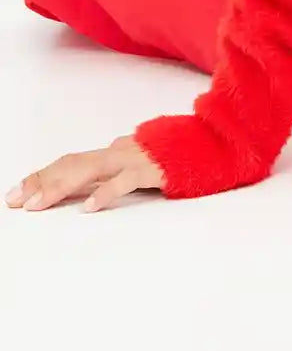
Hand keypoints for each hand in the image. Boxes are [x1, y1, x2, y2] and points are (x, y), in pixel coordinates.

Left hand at [5, 135, 165, 212]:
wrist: (213, 142)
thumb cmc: (178, 156)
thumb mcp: (140, 164)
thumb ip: (118, 169)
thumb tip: (95, 182)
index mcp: (114, 152)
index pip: (70, 161)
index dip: (42, 175)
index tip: (18, 193)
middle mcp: (119, 152)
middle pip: (73, 163)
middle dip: (42, 182)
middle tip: (17, 200)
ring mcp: (135, 158)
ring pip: (90, 169)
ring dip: (60, 186)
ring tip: (38, 203)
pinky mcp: (153, 169)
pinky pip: (125, 181)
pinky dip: (105, 192)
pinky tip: (89, 207)